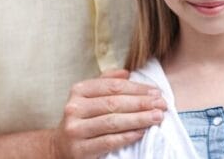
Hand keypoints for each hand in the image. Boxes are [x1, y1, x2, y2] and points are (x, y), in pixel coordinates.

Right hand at [51, 69, 166, 158]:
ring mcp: (75, 130)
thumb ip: (106, 82)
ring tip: (157, 117)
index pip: (113, 87)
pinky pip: (109, 141)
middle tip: (162, 104)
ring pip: (113, 122)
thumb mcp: (89, 96)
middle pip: (114, 103)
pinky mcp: (79, 150)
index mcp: (79, 90)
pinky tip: (141, 132)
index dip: (137, 88)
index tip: (156, 91)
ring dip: (139, 119)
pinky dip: (127, 136)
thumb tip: (127, 72)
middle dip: (142, 103)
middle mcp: (74, 108)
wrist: (61, 146)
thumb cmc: (83, 117)